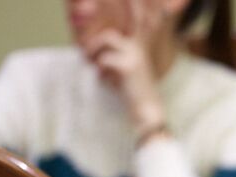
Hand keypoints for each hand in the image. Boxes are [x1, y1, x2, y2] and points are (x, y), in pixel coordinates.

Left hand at [83, 0, 167, 135]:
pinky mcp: (127, 66)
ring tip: (95, 69)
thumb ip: (111, 56)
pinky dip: (101, 73)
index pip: (138, 20)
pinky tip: (107, 82)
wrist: (148, 109)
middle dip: (94, 46)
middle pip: (110, 34)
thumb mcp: (124, 70)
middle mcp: (139, 47)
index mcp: (139, 46)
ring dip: (94, 54)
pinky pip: (104, 61)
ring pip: (106, 40)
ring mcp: (134, 55)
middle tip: (87, 59)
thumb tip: (88, 51)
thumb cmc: (134, 91)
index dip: (136, 6)